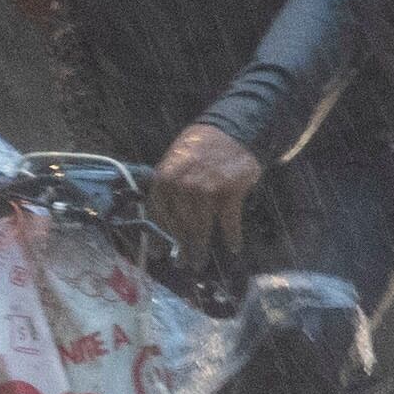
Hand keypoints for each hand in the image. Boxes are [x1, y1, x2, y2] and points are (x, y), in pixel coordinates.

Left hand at [148, 121, 262, 261]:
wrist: (234, 129)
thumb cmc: (202, 147)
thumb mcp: (176, 161)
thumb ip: (168, 186)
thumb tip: (163, 220)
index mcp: (164, 177)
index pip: (158, 215)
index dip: (158, 237)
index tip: (160, 254)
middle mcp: (182, 185)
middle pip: (179, 226)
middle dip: (181, 248)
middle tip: (185, 264)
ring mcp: (206, 189)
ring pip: (200, 228)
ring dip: (201, 249)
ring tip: (200, 262)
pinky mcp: (230, 192)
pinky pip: (229, 221)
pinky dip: (232, 236)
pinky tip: (233, 247)